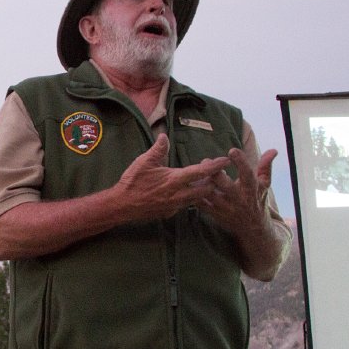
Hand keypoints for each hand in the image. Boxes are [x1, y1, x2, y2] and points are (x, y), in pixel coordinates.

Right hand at [115, 133, 230, 219]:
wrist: (122, 205)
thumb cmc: (132, 182)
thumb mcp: (143, 162)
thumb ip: (157, 149)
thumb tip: (164, 136)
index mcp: (173, 179)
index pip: (200, 172)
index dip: (215, 166)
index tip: (226, 160)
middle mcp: (178, 194)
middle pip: (206, 190)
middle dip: (214, 181)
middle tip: (217, 173)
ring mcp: (174, 206)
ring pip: (198, 200)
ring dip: (204, 191)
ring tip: (207, 183)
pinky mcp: (170, 213)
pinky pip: (186, 206)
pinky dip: (191, 199)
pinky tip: (188, 194)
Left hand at [201, 147, 277, 233]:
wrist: (253, 229)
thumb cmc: (257, 200)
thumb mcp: (264, 184)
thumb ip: (266, 166)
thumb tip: (273, 150)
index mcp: (251, 189)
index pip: (247, 174)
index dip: (241, 162)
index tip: (232, 150)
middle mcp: (239, 199)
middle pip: (225, 185)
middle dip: (215, 172)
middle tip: (206, 160)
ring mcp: (226, 208)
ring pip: (211, 195)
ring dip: (202, 182)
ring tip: (197, 171)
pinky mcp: (215, 214)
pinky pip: (201, 204)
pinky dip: (195, 194)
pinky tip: (191, 183)